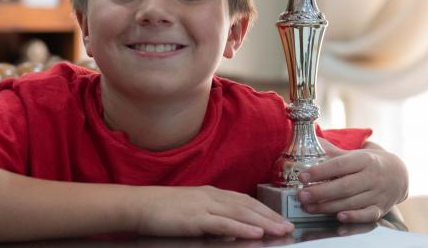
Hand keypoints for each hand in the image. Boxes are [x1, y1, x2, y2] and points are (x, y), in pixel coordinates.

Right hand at [134, 185, 294, 238]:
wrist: (138, 205)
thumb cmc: (161, 209)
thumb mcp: (191, 210)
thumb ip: (211, 217)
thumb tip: (229, 229)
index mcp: (211, 193)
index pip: (244, 200)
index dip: (264, 209)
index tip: (280, 218)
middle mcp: (211, 196)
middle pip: (248, 205)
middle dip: (271, 216)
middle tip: (289, 226)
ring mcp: (204, 206)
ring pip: (241, 213)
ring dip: (264, 221)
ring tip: (281, 230)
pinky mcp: (196, 218)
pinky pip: (224, 223)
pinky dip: (242, 227)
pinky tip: (256, 232)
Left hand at [296, 139, 408, 222]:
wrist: (399, 174)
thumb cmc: (369, 163)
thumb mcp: (355, 154)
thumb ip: (333, 152)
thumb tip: (312, 139)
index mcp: (364, 160)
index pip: (340, 165)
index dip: (320, 172)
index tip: (302, 177)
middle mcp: (372, 177)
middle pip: (344, 186)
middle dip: (320, 192)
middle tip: (302, 196)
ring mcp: (378, 194)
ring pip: (352, 202)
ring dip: (328, 207)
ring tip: (309, 207)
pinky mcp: (381, 209)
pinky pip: (368, 215)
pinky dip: (354, 218)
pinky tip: (339, 219)